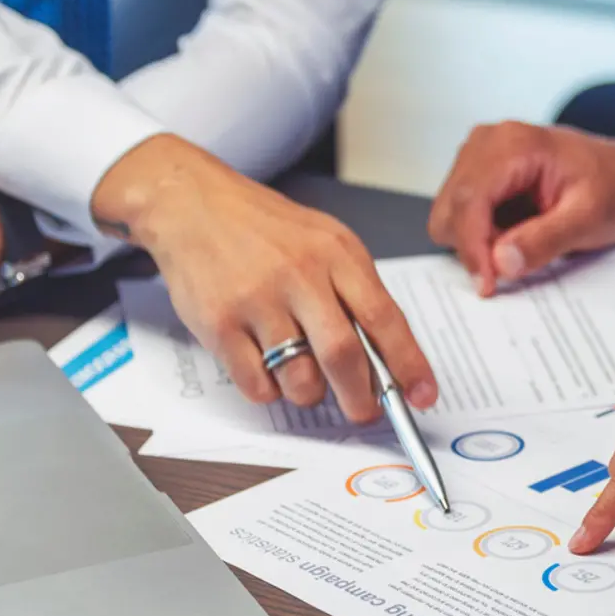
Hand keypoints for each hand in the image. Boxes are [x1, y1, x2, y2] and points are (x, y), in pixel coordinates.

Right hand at [94, 135, 436, 422]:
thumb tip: (388, 359)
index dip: (408, 364)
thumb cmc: (265, 229)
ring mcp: (256, 300)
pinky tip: (266, 366)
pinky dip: (269, 390)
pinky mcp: (218, 323)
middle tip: (364, 411)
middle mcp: (298, 275)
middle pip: (343, 355)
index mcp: (336, 253)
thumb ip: (355, 292)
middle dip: (361, 398)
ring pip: (299, 378)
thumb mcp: (325, 242)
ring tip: (304, 377)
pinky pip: (256, 384)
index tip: (423, 394)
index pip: (385, 318)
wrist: (191, 203)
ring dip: (310, 393)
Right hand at [430, 123, 614, 295]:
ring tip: (524, 239)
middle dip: (476, 246)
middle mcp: (487, 141)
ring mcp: (478, 154)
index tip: (488, 285)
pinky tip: (516, 231)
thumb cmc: (613, 188)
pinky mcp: (478, 172)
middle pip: (451, 209)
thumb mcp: (590, 218)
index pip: (469, 200)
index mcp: (513, 144)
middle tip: (518, 261)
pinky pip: (460, 214)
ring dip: (479, 241)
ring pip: (450, 215)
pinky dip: (482, 234)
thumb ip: (546, 240)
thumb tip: (501, 262)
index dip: (472, 248)